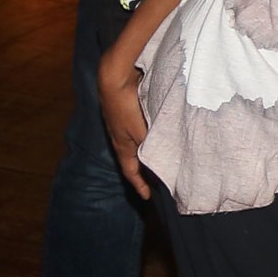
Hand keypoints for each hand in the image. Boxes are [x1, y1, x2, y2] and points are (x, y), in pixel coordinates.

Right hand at [100, 48, 150, 197]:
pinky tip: (160, 135)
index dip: (139, 185)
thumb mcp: (139, 129)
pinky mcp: (129, 113)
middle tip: (159, 180)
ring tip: (162, 160)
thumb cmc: (126, 106)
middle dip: (145, 171)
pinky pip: (141, 131)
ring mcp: (124, 125)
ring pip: (139, 145)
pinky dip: (150, 138)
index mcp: (122, 145)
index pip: (131, 171)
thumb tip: (159, 159)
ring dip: (149, 154)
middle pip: (135, 159)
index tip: (146, 197)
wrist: (114, 79)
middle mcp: (122, 137)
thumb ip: (149, 144)